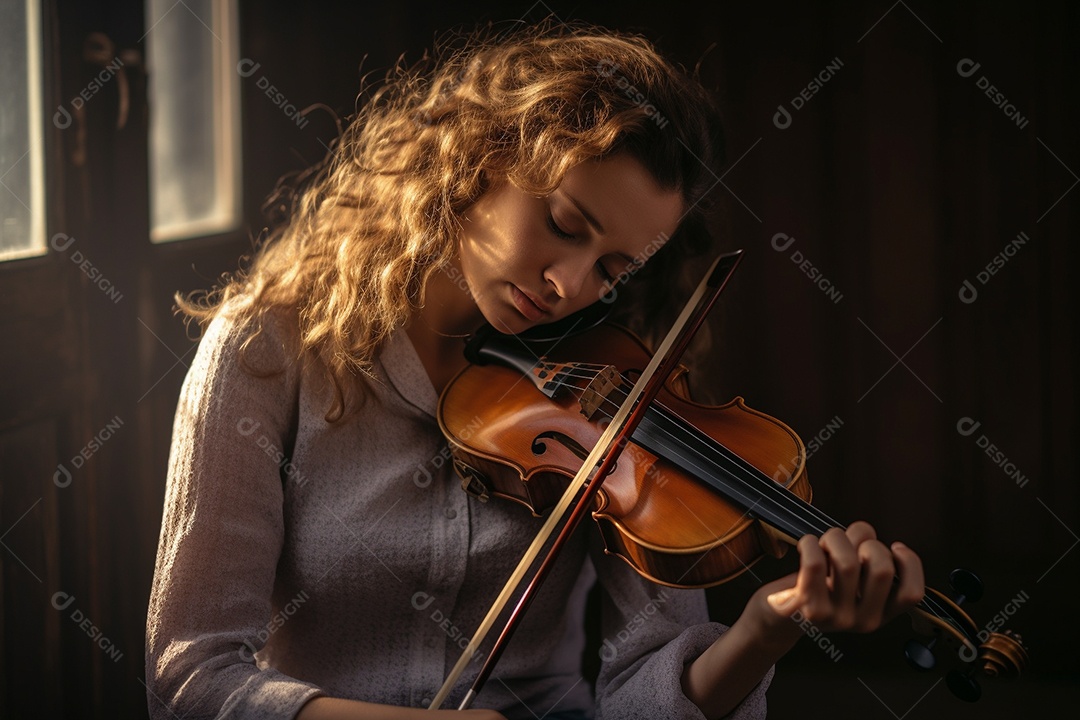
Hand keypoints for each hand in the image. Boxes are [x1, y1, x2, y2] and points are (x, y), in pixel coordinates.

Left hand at [751, 521, 924, 636]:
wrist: (778, 618)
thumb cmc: (815, 589)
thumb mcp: (849, 581)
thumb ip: (865, 557)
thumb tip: (865, 532)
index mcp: (879, 613)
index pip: (912, 593)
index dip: (910, 563)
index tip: (894, 546)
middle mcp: (862, 621)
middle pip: (882, 569)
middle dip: (867, 542)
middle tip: (848, 544)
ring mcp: (836, 618)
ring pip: (847, 562)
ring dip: (835, 539)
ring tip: (824, 543)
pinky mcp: (807, 609)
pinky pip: (815, 565)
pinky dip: (811, 544)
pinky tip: (808, 544)